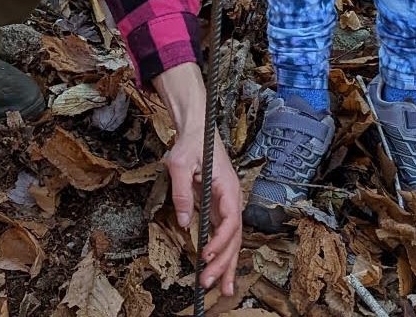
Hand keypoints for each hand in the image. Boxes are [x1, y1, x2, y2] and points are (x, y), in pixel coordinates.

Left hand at [156, 66, 242, 294]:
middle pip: (234, 236)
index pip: (230, 220)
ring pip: (232, 240)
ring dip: (226, 264)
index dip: (220, 241)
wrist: (198, 127)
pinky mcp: (219, 208)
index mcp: (228, 186)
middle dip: (223, 262)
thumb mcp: (181, 162)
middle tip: (208, 282)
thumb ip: (182, 191)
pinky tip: (219, 271)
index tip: (206, 255)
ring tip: (222, 289)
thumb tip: (186, 221)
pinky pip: (224, 235)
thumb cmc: (192, 141)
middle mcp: (232, 198)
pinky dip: (223, 254)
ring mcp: (227, 204)